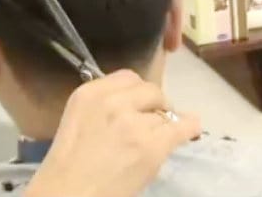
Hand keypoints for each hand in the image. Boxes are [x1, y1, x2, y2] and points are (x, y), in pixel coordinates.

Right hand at [25, 70, 200, 196]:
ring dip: (162, 124)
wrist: (70, 193)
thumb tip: (133, 102)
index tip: (138, 104)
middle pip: (150, 90)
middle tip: (151, 121)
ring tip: (154, 139)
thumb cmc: (68, 162)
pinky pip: (180, 128)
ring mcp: (133, 123)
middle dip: (154, 103)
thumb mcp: (77, 118)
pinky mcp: (151, 147)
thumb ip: (102, 103)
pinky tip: (192, 127)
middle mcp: (112, 102)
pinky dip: (189, 127)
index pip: (127, 77)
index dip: (137, 91)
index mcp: (89, 93)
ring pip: (163, 113)